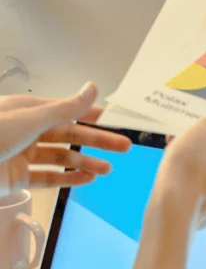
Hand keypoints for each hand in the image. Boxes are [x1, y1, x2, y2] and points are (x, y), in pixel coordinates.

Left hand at [0, 83, 131, 196]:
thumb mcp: (31, 118)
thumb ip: (66, 107)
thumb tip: (92, 89)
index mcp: (29, 111)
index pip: (69, 110)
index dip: (94, 114)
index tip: (117, 119)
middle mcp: (27, 131)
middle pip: (70, 135)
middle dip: (97, 141)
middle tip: (124, 147)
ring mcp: (22, 155)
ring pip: (62, 159)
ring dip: (86, 163)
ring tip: (108, 169)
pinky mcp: (18, 178)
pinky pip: (49, 179)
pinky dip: (69, 179)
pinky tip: (87, 179)